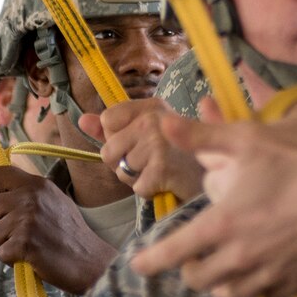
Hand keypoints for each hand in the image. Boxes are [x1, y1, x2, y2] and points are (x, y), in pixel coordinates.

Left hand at [0, 165, 116, 294]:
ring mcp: (27, 220)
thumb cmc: (69, 233)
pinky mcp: (24, 243)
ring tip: (30, 244)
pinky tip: (32, 257)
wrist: (90, 261)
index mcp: (36, 184)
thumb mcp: (52, 199)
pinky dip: (13, 260)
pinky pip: (1, 253)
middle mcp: (30, 197)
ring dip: (6, 243)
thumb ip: (27, 192)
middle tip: (21, 232)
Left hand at [84, 99, 205, 202]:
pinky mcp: (162, 167)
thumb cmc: (180, 154)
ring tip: (162, 171)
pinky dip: (150, 191)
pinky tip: (167, 182)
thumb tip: (81, 120)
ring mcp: (158, 142)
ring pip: (122, 171)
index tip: (138, 141)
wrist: (215, 175)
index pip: (108, 119)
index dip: (117, 137)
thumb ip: (113, 127)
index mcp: (151, 106)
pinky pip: (136, 187)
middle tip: (152, 161)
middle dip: (124, 164)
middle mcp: (154, 119)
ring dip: (138, 178)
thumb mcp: (149, 132)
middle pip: (108, 150)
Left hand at [132, 113, 296, 296]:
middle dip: (187, 270)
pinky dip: (253, 287)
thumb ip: (203, 136)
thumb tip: (165, 123)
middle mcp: (243, 257)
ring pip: (230, 294)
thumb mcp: (249, 138)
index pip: (174, 253)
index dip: (150, 262)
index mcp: (223, 225)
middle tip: (191, 254)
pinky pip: (265, 296)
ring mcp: (272, 274)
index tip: (137, 267)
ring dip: (218, 283)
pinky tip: (259, 271)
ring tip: (221, 266)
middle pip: (199, 280)